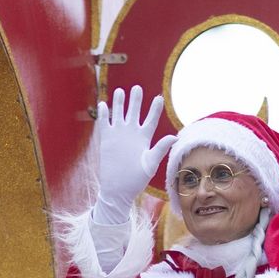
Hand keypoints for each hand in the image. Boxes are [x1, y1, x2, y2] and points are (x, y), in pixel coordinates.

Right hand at [94, 85, 175, 221]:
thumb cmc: (136, 179)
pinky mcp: (106, 139)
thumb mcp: (150, 164)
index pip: (151, 120)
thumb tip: (175, 137)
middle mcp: (132, 133)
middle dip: (136, 100)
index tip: (159, 97)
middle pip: (135, 112)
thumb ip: (160, 149)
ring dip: (119, 103)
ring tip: (120, 91)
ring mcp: (118, 135)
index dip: (155, 109)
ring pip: (119, 114)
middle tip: (137, 88)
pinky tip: (103, 104)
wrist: (118, 189)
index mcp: (144, 138)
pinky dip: (104, 113)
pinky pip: (105, 123)